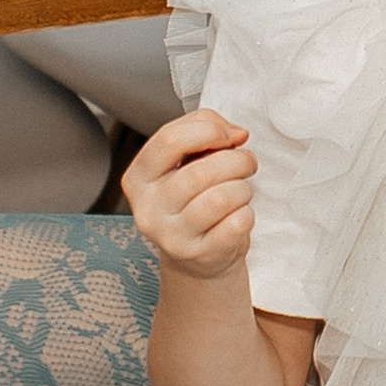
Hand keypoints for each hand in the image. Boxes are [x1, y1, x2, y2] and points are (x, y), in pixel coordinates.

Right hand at [125, 108, 258, 279]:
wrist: (197, 255)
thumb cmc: (193, 200)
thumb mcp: (186, 160)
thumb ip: (203, 131)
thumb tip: (234, 133)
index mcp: (139, 177)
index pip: (169, 140)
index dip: (209, 130)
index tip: (229, 135)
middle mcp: (149, 208)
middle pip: (200, 172)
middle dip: (236, 161)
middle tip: (246, 163)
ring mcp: (171, 236)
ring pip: (222, 198)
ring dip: (243, 188)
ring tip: (240, 190)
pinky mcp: (198, 255)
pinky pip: (237, 224)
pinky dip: (247, 214)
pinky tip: (237, 215)